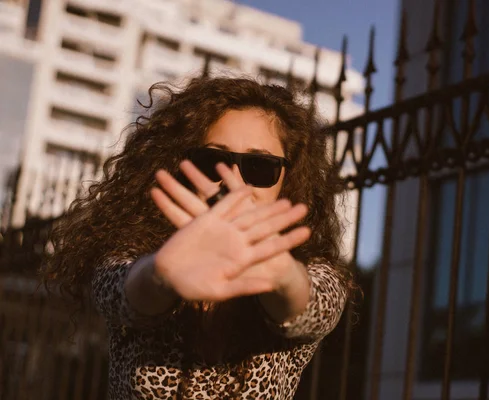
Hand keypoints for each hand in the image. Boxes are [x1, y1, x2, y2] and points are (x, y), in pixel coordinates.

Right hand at [153, 185, 310, 300]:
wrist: (168, 276)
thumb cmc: (193, 288)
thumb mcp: (220, 290)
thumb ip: (244, 286)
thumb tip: (269, 286)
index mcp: (242, 259)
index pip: (270, 246)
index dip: (288, 239)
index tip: (307, 232)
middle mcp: (237, 242)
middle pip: (265, 227)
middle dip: (284, 218)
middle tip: (304, 209)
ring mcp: (224, 230)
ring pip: (249, 214)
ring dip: (267, 207)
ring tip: (286, 200)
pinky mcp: (207, 220)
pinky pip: (224, 205)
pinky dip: (236, 195)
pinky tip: (249, 187)